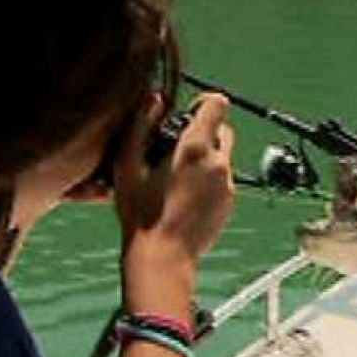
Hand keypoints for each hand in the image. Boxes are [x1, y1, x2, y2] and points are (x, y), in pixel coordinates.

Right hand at [115, 92, 236, 266]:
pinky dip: (208, 181)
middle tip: (175, 150)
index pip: (217, 104)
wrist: (163, 257)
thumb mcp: (127, 164)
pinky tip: (183, 197)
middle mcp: (219, 164)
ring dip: (204, 159)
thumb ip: (141, 125)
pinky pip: (221, 181)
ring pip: (221, 158)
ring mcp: (227, 185)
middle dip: (203, 133)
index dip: (202, 103)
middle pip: (223, 130)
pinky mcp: (229, 203)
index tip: (187, 114)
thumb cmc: (140, 213)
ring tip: (175, 178)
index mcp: (196, 149)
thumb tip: (155, 99)